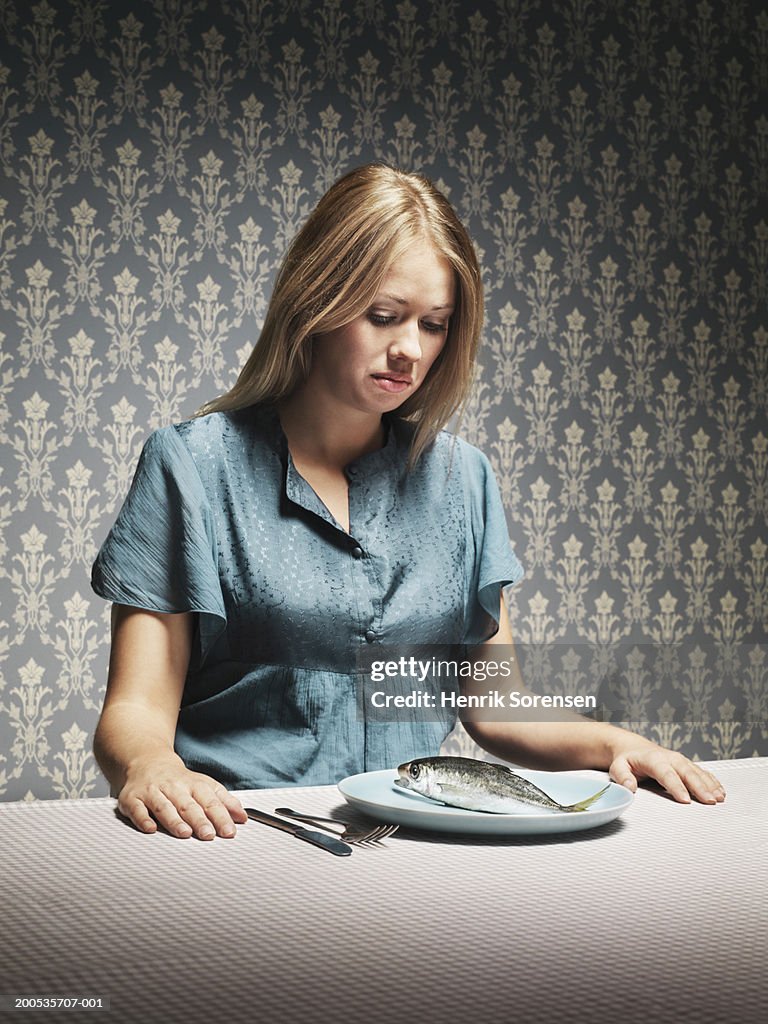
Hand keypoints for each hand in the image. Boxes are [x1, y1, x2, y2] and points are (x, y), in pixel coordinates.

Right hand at [117, 757, 247, 839]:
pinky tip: (150, 828)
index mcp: (193, 784)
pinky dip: (143, 819)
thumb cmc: (178, 780)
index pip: (210, 801)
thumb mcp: (203, 785)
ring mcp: (152, 792)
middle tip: (208, 834)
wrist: (146, 761)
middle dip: (199, 820)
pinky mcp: (132, 798)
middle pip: (188, 805)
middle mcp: (173, 787)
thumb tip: (242, 817)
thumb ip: (224, 801)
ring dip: (174, 820)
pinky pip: (137, 809)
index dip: (220, 816)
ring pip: (164, 807)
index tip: (229, 831)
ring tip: (185, 832)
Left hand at [608, 741, 725, 804]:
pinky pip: (702, 772)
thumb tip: (630, 787)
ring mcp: (680, 760)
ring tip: (719, 798)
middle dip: (699, 787)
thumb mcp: (618, 767)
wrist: (632, 747)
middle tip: (710, 801)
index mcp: (653, 759)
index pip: (666, 774)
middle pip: (687, 773)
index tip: (685, 800)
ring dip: (709, 785)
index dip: (676, 787)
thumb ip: (623, 777)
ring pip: (697, 772)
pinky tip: (720, 791)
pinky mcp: (686, 764)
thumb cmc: (627, 759)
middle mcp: (670, 758)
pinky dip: (712, 781)